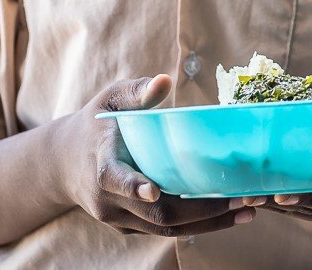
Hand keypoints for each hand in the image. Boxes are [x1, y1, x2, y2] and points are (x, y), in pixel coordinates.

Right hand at [70, 75, 259, 236]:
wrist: (64, 163)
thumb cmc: (95, 123)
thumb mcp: (109, 99)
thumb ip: (135, 91)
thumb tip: (164, 80)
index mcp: (101, 165)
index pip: (115, 180)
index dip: (134, 187)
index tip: (153, 190)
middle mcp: (109, 201)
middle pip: (156, 215)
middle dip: (200, 211)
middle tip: (239, 198)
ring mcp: (121, 219)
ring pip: (166, 229)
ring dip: (209, 223)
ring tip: (247, 209)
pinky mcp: (132, 227)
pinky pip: (166, 230)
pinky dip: (199, 224)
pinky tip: (230, 212)